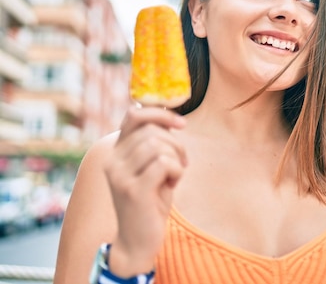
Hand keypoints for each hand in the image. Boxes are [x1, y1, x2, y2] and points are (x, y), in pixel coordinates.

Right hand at [103, 105, 186, 275]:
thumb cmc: (150, 202)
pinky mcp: (133, 190)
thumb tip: (171, 117)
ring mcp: (120, 176)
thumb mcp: (150, 168)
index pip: (134, 115)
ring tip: (175, 175)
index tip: (182, 124)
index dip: (161, 114)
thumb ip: (154, 144)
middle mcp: (112, 161)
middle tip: (181, 162)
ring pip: (158, 145)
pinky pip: (164, 164)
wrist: (137, 242)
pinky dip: (177, 171)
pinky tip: (173, 184)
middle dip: (176, 143)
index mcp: (115, 152)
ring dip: (176, 158)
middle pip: (152, 131)